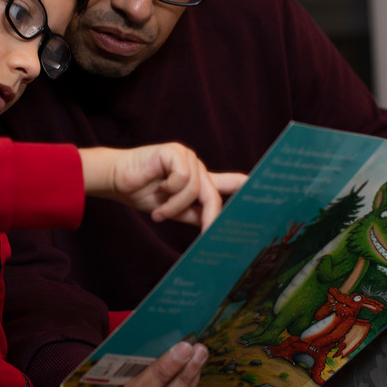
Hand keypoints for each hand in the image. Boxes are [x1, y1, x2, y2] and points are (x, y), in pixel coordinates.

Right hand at [66, 341, 207, 386]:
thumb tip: (164, 345)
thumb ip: (119, 364)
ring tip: (198, 361)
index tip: (181, 349)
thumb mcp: (93, 373)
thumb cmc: (91, 385)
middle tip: (196, 352)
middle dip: (180, 376)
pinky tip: (191, 381)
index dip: (161, 372)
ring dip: (186, 386)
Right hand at [79, 144, 245, 229]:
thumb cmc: (142, 192)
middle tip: (205, 234)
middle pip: (215, 194)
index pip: (231, 183)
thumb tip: (214, 228)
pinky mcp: (176, 152)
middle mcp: (197, 167)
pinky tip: (155, 188)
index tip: (271, 194)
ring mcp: (188, 157)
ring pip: (196, 189)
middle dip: (209, 218)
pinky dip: (169, 191)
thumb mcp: (172, 209)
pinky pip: (184, 178)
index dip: (250, 187)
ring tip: (157, 211)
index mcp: (199, 180)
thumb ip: (194, 214)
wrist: (116, 180)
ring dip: (174, 206)